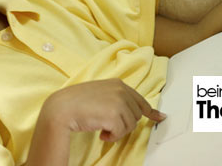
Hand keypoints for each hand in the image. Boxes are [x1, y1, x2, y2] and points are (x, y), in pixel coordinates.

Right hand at [42, 78, 165, 141]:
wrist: (62, 108)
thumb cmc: (77, 102)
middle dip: (124, 124)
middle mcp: (121, 90)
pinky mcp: (114, 114)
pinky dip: (112, 136)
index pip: (140, 100)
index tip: (159, 117)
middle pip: (136, 115)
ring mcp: (118, 101)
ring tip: (102, 127)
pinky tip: (101, 133)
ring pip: (130, 125)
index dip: (150, 111)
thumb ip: (117, 98)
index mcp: (118, 84)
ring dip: (117, 131)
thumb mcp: (100, 93)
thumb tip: (135, 111)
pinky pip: (121, 133)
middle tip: (107, 125)